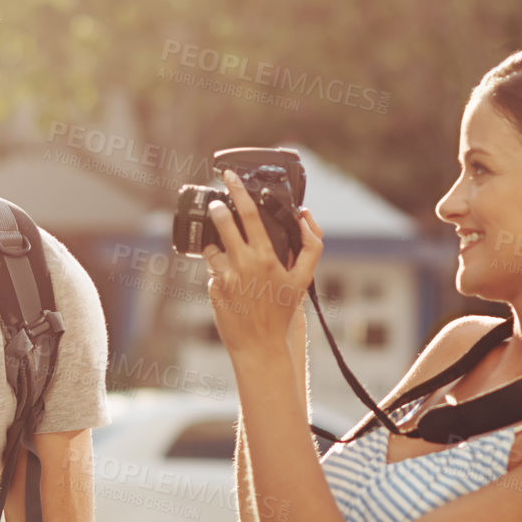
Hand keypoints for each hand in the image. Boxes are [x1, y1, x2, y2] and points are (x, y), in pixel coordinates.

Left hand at [201, 169, 323, 360]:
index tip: (229, 176)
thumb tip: (305, 218)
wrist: (259, 345)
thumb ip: (310, 247)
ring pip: (213, 246)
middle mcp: (242, 264)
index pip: (249, 215)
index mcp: (265, 257)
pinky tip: (230, 279)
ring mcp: (224, 276)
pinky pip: (212, 269)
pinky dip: (218, 268)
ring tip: (229, 253)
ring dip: (218, 244)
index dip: (238, 191)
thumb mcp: (303, 279)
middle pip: (223, 223)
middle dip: (219, 209)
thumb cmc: (281, 312)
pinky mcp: (212, 289)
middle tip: (219, 204)